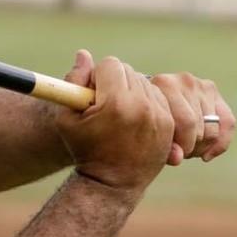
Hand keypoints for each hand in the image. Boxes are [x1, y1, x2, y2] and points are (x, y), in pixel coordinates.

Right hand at [55, 52, 174, 192]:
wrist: (112, 182)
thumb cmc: (84, 149)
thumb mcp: (66, 118)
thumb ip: (73, 81)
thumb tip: (83, 54)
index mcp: (115, 102)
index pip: (110, 64)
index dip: (98, 76)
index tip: (94, 93)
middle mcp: (142, 106)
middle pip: (129, 71)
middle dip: (115, 82)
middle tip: (106, 104)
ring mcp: (159, 115)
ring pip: (146, 82)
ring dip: (132, 91)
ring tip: (120, 114)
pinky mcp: (170, 124)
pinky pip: (159, 98)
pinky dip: (147, 102)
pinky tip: (135, 119)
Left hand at [148, 72, 236, 164]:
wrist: (150, 102)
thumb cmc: (148, 122)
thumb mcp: (151, 134)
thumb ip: (163, 148)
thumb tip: (179, 158)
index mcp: (165, 84)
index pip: (187, 123)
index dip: (183, 146)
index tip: (175, 154)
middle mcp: (186, 80)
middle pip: (200, 128)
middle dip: (192, 148)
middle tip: (180, 152)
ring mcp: (202, 85)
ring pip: (213, 131)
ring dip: (202, 147)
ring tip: (188, 147)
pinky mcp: (214, 92)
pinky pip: (228, 123)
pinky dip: (221, 144)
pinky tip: (208, 154)